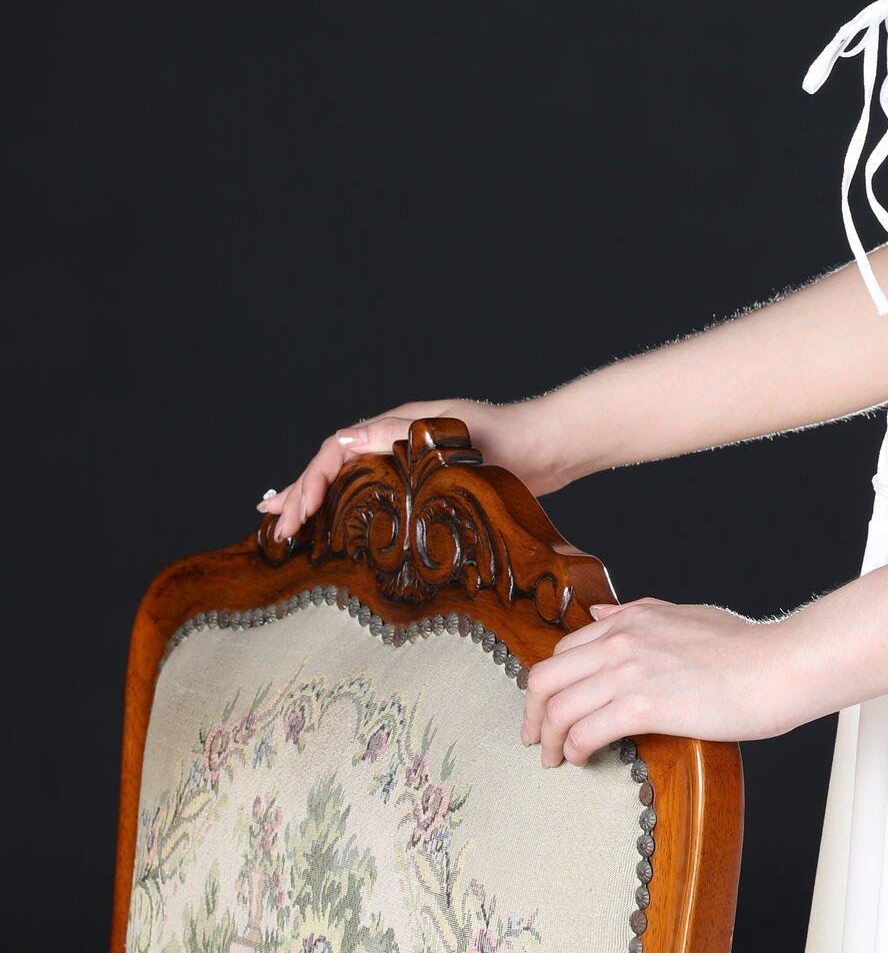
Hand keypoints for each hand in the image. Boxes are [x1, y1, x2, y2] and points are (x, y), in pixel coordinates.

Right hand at [257, 398, 531, 543]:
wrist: (550, 449)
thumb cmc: (508, 439)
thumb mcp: (450, 434)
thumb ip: (398, 433)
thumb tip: (342, 439)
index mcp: (397, 426)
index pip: (336, 450)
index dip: (310, 480)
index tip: (295, 512)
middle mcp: (397, 441)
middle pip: (334, 466)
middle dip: (300, 494)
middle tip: (272, 526)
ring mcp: (409, 463)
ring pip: (349, 480)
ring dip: (315, 500)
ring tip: (281, 521)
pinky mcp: (424, 485)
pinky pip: (374, 494)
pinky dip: (347, 508)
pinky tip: (332, 525)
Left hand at [520, 599, 799, 765]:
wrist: (778, 665)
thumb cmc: (745, 646)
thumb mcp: (685, 615)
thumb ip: (638, 614)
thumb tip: (600, 613)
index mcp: (629, 620)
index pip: (563, 651)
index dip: (547, 686)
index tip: (548, 709)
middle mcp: (620, 641)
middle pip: (545, 678)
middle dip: (531, 714)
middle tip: (535, 739)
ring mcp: (629, 672)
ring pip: (558, 708)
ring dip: (550, 740)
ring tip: (556, 759)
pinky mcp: (643, 705)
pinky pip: (585, 731)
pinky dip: (574, 750)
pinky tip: (582, 760)